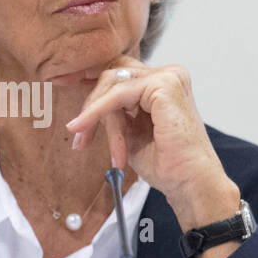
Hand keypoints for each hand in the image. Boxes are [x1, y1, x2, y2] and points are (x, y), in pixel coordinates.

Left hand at [65, 55, 240, 232]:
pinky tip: (83, 127)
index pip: (119, 74)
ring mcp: (169, 77)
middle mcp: (169, 74)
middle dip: (89, 104)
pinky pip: (117, 94)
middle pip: (112, 73)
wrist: (190, 184)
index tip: (68, 102)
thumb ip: (115, 112)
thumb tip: (86, 100)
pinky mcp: (164, 85)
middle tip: (77, 136)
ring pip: (111, 83)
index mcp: (164, 83)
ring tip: (84, 142)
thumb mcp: (131, 132)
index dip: (92, 89)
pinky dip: (97, 112)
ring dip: (94, 114)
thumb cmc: (166, 164)